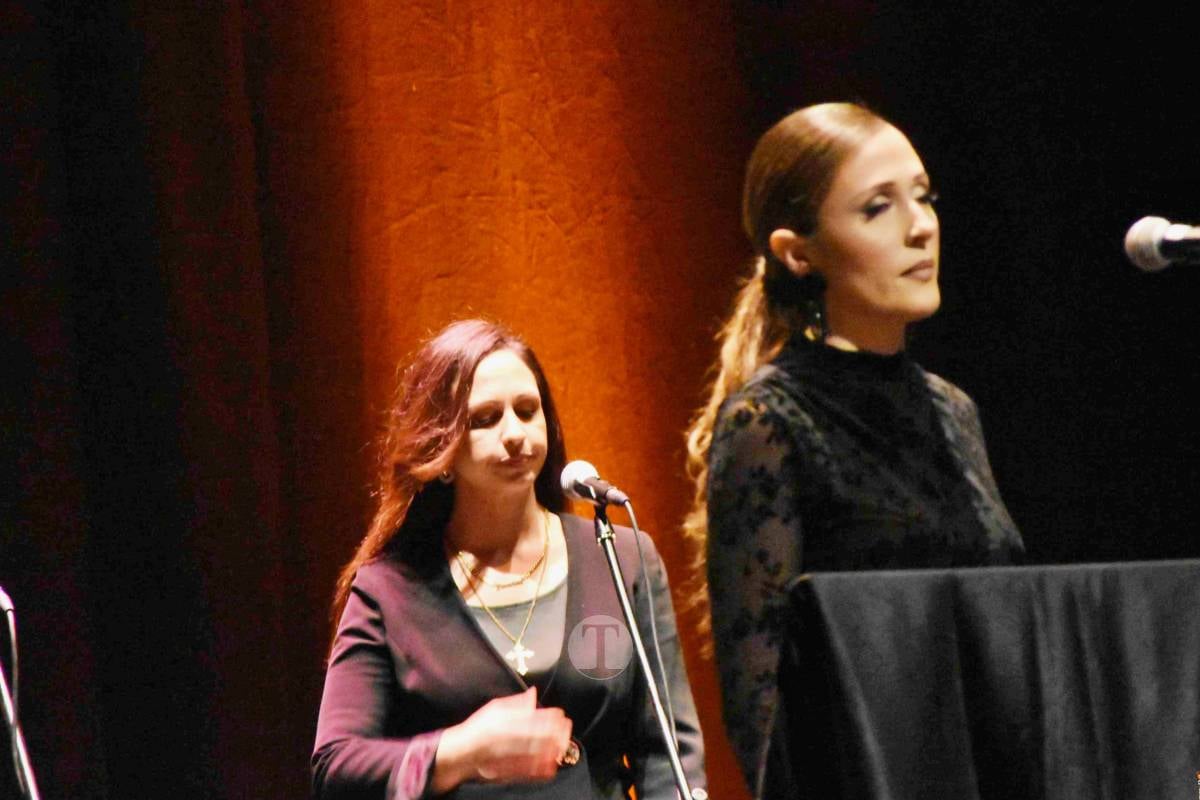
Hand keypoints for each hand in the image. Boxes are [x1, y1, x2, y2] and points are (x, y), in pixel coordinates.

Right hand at [432, 687, 572, 790]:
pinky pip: (524, 772)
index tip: (561, 715)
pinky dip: (539, 770)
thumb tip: (534, 694)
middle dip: (553, 733)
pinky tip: (551, 768)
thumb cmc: (479, 727)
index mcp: (501, 720)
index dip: (547, 717)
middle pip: (533, 735)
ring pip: (530, 754)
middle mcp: (503, 738)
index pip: (529, 717)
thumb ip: (516, 703)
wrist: (460, 752)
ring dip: (549, 751)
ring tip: (562, 746)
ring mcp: (503, 756)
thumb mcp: (494, 708)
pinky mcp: (503, 771)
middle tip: (566, 730)